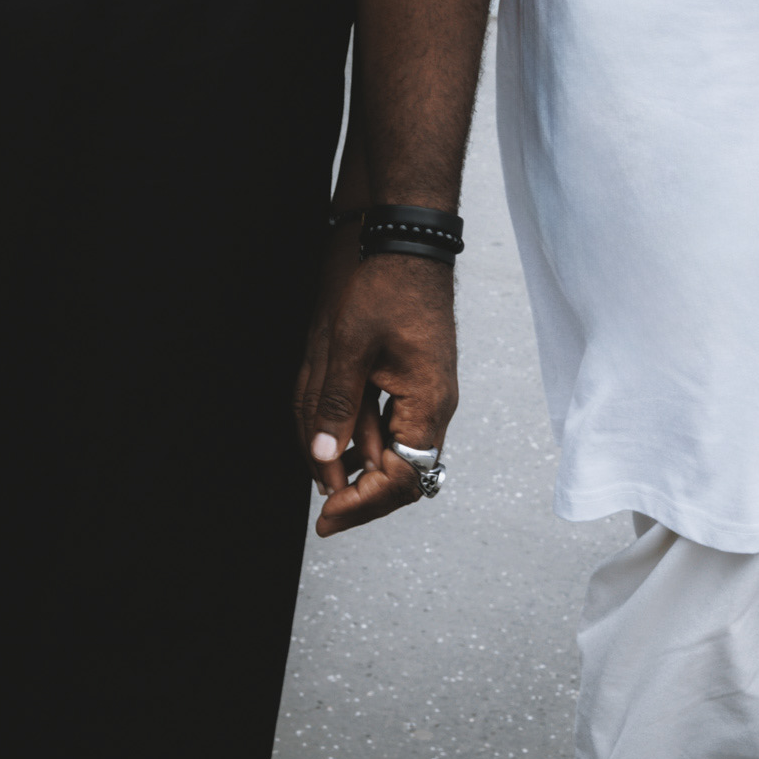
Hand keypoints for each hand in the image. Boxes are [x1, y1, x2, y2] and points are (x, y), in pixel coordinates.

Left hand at [294, 244, 457, 536]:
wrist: (410, 242)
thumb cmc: (386, 287)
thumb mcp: (351, 346)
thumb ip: (337, 405)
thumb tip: (324, 459)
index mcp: (427, 403)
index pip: (400, 479)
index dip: (362, 504)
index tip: (327, 517)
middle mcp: (434, 406)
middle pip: (405, 476)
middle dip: (363, 497)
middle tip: (326, 515)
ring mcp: (429, 393)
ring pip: (399, 454)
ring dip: (364, 471)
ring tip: (327, 482)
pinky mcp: (419, 381)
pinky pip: (396, 428)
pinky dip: (369, 443)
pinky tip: (341, 444)